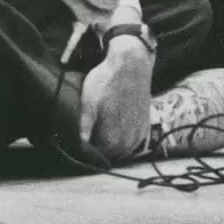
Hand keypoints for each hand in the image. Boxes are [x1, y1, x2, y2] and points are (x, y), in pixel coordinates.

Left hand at [78, 38, 153, 160]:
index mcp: (112, 140)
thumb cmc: (107, 81)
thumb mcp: (89, 103)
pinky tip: (116, 131)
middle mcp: (128, 143)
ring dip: (112, 148)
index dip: (86, 153)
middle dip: (99, 151)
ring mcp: (139, 136)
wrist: (132, 63)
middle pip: (109, 157)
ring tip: (100, 133)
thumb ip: (84, 128)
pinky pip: (133, 144)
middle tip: (88, 138)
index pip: (95, 159)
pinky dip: (124, 142)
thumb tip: (78, 146)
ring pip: (122, 152)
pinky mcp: (145, 127)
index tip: (79, 145)